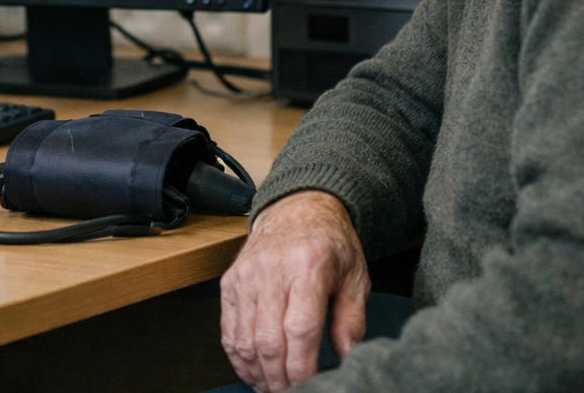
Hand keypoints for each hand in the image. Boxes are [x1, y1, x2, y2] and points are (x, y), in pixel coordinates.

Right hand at [220, 190, 369, 390]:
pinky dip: (238, 357)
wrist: (297, 208)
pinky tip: (253, 370)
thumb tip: (346, 356)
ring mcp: (246, 275)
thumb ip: (352, 319)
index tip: (310, 385)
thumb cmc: (329, 243)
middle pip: (268, 340)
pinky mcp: (230, 282)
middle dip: (280, 378)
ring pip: (244, 339)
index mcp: (309, 265)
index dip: (303, 367)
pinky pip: (228, 329)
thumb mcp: (355, 276)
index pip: (300, 329)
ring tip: (273, 387)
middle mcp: (272, 269)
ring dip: (258, 372)